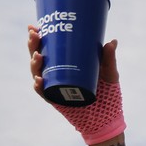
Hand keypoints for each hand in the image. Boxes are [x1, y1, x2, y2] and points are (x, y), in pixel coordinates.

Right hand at [29, 27, 125, 143]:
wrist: (108, 119)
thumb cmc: (108, 94)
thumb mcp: (109, 74)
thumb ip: (109, 59)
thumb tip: (112, 41)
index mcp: (65, 65)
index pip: (48, 49)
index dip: (38, 38)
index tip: (35, 26)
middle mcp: (56, 75)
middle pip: (39, 58)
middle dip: (33, 46)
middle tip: (35, 35)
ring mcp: (55, 88)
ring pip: (38, 73)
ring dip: (34, 64)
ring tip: (38, 56)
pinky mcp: (56, 101)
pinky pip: (44, 93)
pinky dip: (40, 86)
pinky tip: (40, 79)